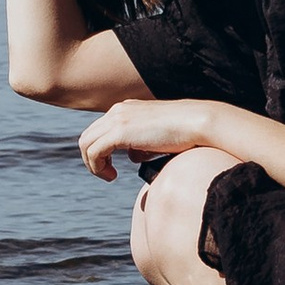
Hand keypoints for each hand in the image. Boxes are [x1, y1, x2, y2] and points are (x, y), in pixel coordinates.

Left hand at [75, 96, 221, 181]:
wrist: (197, 122)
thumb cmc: (184, 132)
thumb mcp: (157, 136)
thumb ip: (142, 144)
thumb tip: (133, 155)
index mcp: (126, 108)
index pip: (100, 129)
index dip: (101, 150)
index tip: (113, 167)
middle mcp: (118, 110)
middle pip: (88, 136)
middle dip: (92, 158)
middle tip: (108, 173)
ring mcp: (118, 119)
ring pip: (86, 143)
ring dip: (93, 164)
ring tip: (109, 176)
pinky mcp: (120, 132)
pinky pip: (94, 151)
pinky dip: (97, 166)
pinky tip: (112, 175)